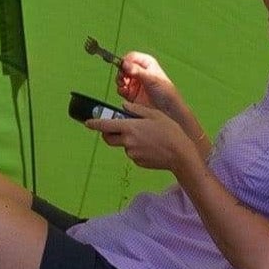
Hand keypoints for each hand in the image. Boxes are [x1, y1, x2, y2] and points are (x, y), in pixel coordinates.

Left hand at [83, 99, 206, 177]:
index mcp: (130, 127)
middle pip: (109, 139)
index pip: (105, 126)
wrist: (180, 155)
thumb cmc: (170, 131)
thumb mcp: (154, 114)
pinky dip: (137, 149)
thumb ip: (136, 109)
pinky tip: (151, 146)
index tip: (87, 122)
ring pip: (123, 146)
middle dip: (108, 134)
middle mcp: (127, 142)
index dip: (94, 124)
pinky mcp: (137, 162)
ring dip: (127, 141)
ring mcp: (132, 154)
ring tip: (146, 137)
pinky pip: (133, 154)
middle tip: (116, 128)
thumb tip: (123, 105)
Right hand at [113, 51, 191, 128]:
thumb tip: (125, 64)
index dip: (125, 61)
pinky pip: (121, 88)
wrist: (167, 108)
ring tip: (123, 84)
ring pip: (121, 78)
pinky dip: (121, 89)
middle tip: (122, 77)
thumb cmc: (165, 91)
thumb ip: (137, 71)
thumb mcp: (151, 79)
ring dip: (120, 81)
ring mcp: (135, 82)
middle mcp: (139, 71)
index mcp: (146, 63)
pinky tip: (124, 91)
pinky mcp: (131, 93)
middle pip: (124, 67)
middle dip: (121, 72)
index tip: (122, 67)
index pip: (131, 57)